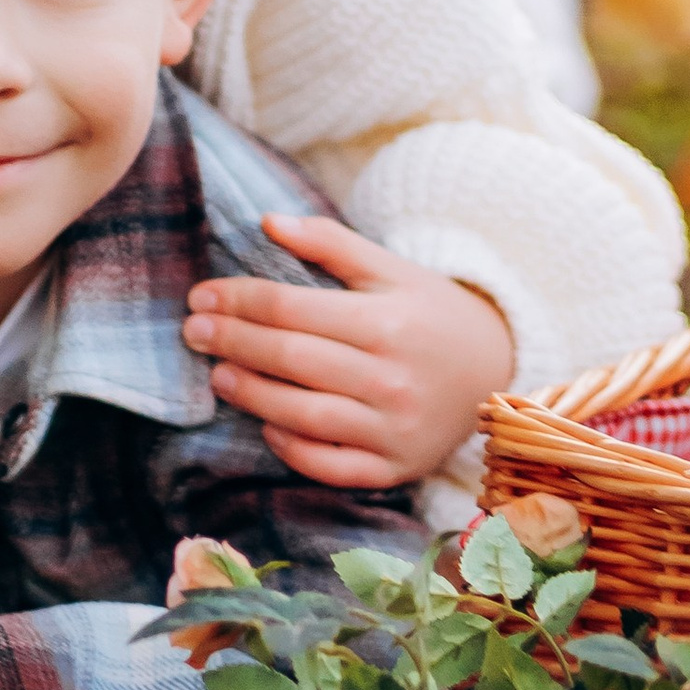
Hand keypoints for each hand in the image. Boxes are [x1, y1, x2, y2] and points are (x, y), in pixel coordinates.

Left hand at [184, 213, 513, 487]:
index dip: (238, 300)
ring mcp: (393, 428)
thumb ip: (329, 242)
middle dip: (233, 342)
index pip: (292, 308)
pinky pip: (332, 465)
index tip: (201, 295)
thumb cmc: (431, 312)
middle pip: (291, 360)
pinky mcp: (395, 466)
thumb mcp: (389, 268)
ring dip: (251, 395)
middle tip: (194, 331)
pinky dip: (293, 448)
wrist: (496, 368)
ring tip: (217, 376)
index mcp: (386, 322)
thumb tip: (267, 222)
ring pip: (304, 414)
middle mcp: (390, 378)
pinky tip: (266, 424)